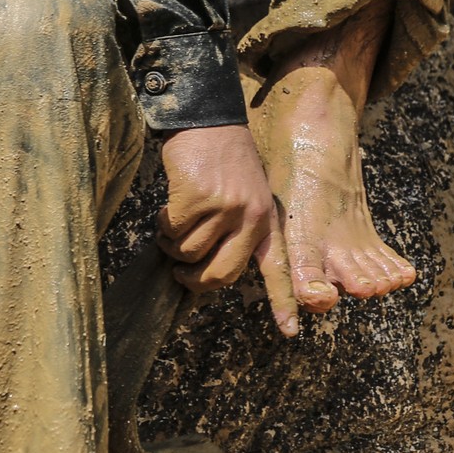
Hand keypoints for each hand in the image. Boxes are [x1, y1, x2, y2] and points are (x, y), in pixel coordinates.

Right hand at [159, 125, 299, 336]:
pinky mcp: (199, 198)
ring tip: (172, 223)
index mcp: (266, 221)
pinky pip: (173, 230)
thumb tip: (205, 269)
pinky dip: (163, 224)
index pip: (277, 269)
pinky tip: (167, 207)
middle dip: (193, 279)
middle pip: (220, 274)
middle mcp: (252, 217)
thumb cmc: (222, 161)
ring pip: (189, 253)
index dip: (282, 302)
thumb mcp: (246, 195)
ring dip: (172, 243)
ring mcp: (226, 208)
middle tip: (179, 272)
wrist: (209, 120)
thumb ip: (237, 229)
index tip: (290, 333)